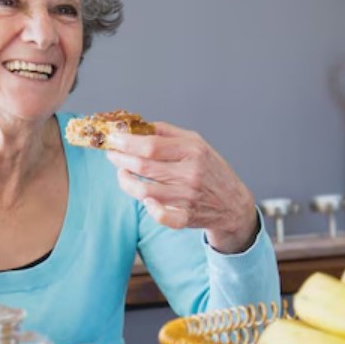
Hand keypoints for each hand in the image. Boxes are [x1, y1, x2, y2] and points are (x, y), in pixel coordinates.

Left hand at [105, 122, 259, 252]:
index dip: (127, 142)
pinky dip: (149, 209)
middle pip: (144, 166)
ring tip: (123, 173)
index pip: (151, 145)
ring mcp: (189, 197)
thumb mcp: (196, 143)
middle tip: (111, 154)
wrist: (233, 203)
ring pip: (145, 191)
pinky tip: (145, 199)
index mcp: (193, 150)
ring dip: (126, 181)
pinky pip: (161, 217)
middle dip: (120, 159)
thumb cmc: (211, 170)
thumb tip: (136, 125)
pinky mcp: (187, 217)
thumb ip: (167, 132)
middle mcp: (191, 173)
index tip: (112, 138)